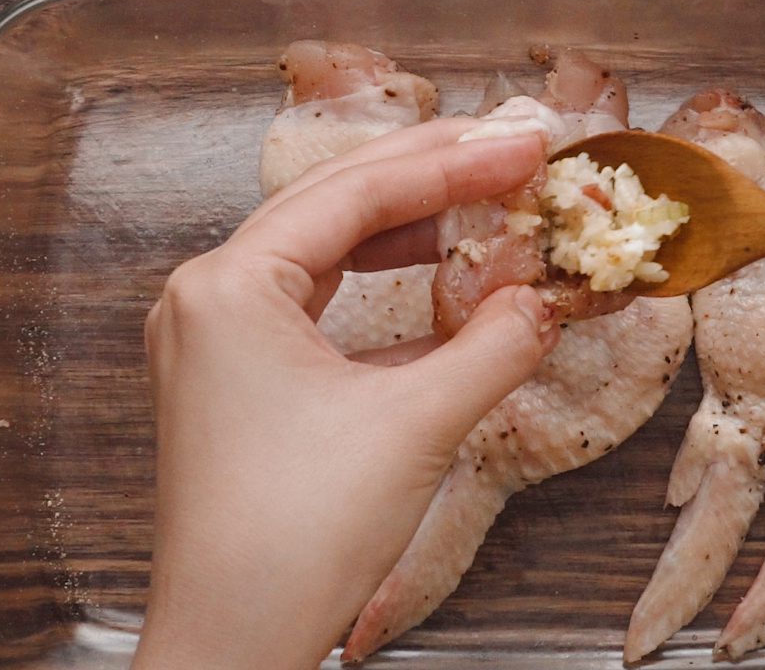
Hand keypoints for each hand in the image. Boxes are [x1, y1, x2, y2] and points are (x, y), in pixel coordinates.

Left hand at [133, 121, 555, 669]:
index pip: (357, 192)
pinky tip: (447, 287)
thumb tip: (550, 299)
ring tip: (484, 205)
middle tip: (508, 151)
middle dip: (430, 176)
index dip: (453, 164)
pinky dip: (388, 290)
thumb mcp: (418, 425)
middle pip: (338, 203)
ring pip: (331, 247)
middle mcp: (213, 294)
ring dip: (412, 229)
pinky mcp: (244, 372)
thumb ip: (496, 346)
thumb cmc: (297, 538)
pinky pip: (323, 302)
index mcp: (230, 285)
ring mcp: (223, 333)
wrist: (231, 651)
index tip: (523, 146)